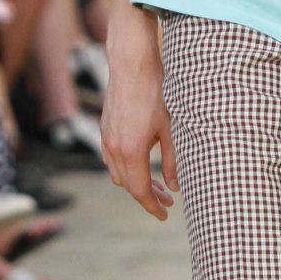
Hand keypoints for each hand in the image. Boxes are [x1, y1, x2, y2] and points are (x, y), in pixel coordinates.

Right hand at [102, 10, 178, 219]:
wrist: (133, 64)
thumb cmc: (157, 93)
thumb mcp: (172, 129)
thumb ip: (173, 161)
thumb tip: (175, 187)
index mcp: (131, 151)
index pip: (139, 191)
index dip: (152, 206)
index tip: (165, 215)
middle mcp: (114, 148)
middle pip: (128, 186)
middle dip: (147, 196)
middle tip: (168, 199)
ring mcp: (106, 138)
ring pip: (118, 173)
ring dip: (136, 182)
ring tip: (157, 183)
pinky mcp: (106, 129)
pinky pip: (112, 159)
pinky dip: (126, 168)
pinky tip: (141, 163)